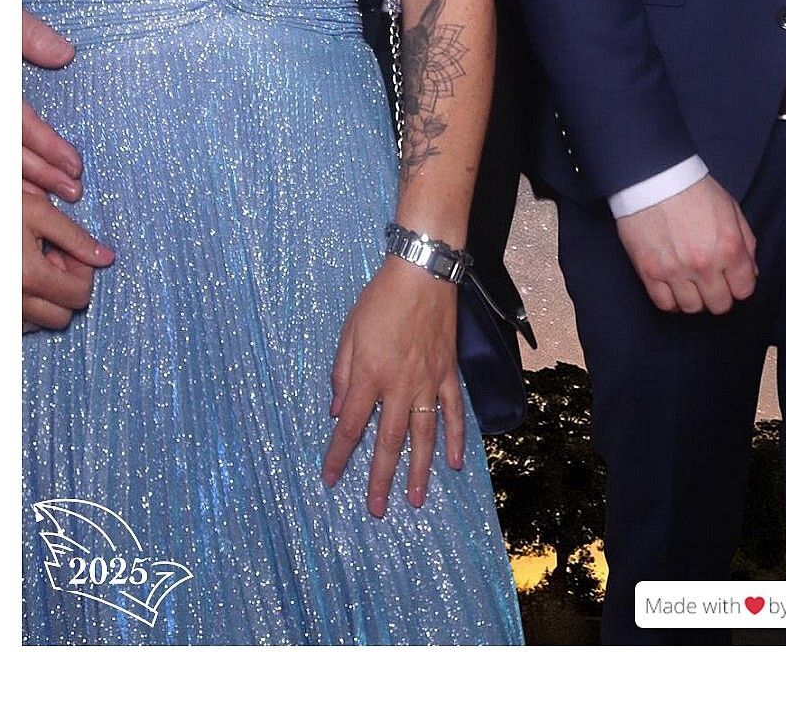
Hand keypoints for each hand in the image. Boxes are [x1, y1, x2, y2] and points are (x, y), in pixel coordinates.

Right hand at [23, 11, 80, 200]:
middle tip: (72, 190)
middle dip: (39, 174)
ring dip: (20, 181)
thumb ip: (27, 33)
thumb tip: (65, 55)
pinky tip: (20, 187)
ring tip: (50, 197)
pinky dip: (2, 174)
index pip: (16, 122)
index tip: (75, 166)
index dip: (46, 146)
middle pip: (4, 150)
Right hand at [23, 189, 114, 331]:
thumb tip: (106, 258)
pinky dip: (26, 305)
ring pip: (41, 322)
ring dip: (45, 297)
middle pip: (63, 315)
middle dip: (65, 286)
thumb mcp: (38, 212)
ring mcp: (0, 311)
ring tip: (31, 265)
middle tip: (50, 257)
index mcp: (29, 276)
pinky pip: (19, 324)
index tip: (67, 251)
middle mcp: (13, 301)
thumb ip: (76, 238)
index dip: (82, 271)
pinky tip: (18, 276)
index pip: (80, 295)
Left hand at [322, 256, 464, 516]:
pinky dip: (455, 438)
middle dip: (380, 478)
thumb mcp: (349, 333)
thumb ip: (342, 374)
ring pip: (423, 436)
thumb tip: (337, 411)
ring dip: (419, 471)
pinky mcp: (448, 374)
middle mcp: (399, 387)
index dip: (339, 455)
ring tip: (416, 500)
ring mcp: (428, 383)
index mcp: (369, 376)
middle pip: (388, 441)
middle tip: (376, 510)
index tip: (330, 480)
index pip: (350, 426)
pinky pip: (453, 412)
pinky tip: (454, 463)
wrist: (422, 274)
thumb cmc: (380, 300)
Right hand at [616, 174, 757, 314]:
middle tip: (712, 281)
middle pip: (719, 305)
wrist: (654, 176)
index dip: (739, 285)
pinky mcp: (649, 272)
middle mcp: (704, 264)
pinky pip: (664, 303)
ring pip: (692, 308)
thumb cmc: (694, 189)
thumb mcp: (730, 209)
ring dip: (695, 298)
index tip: (731, 279)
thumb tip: (749, 273)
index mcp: (728, 248)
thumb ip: (746, 242)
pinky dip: (672, 300)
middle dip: (719, 295)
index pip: (744, 290)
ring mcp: (675, 270)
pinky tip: (674, 287)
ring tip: (691, 283)